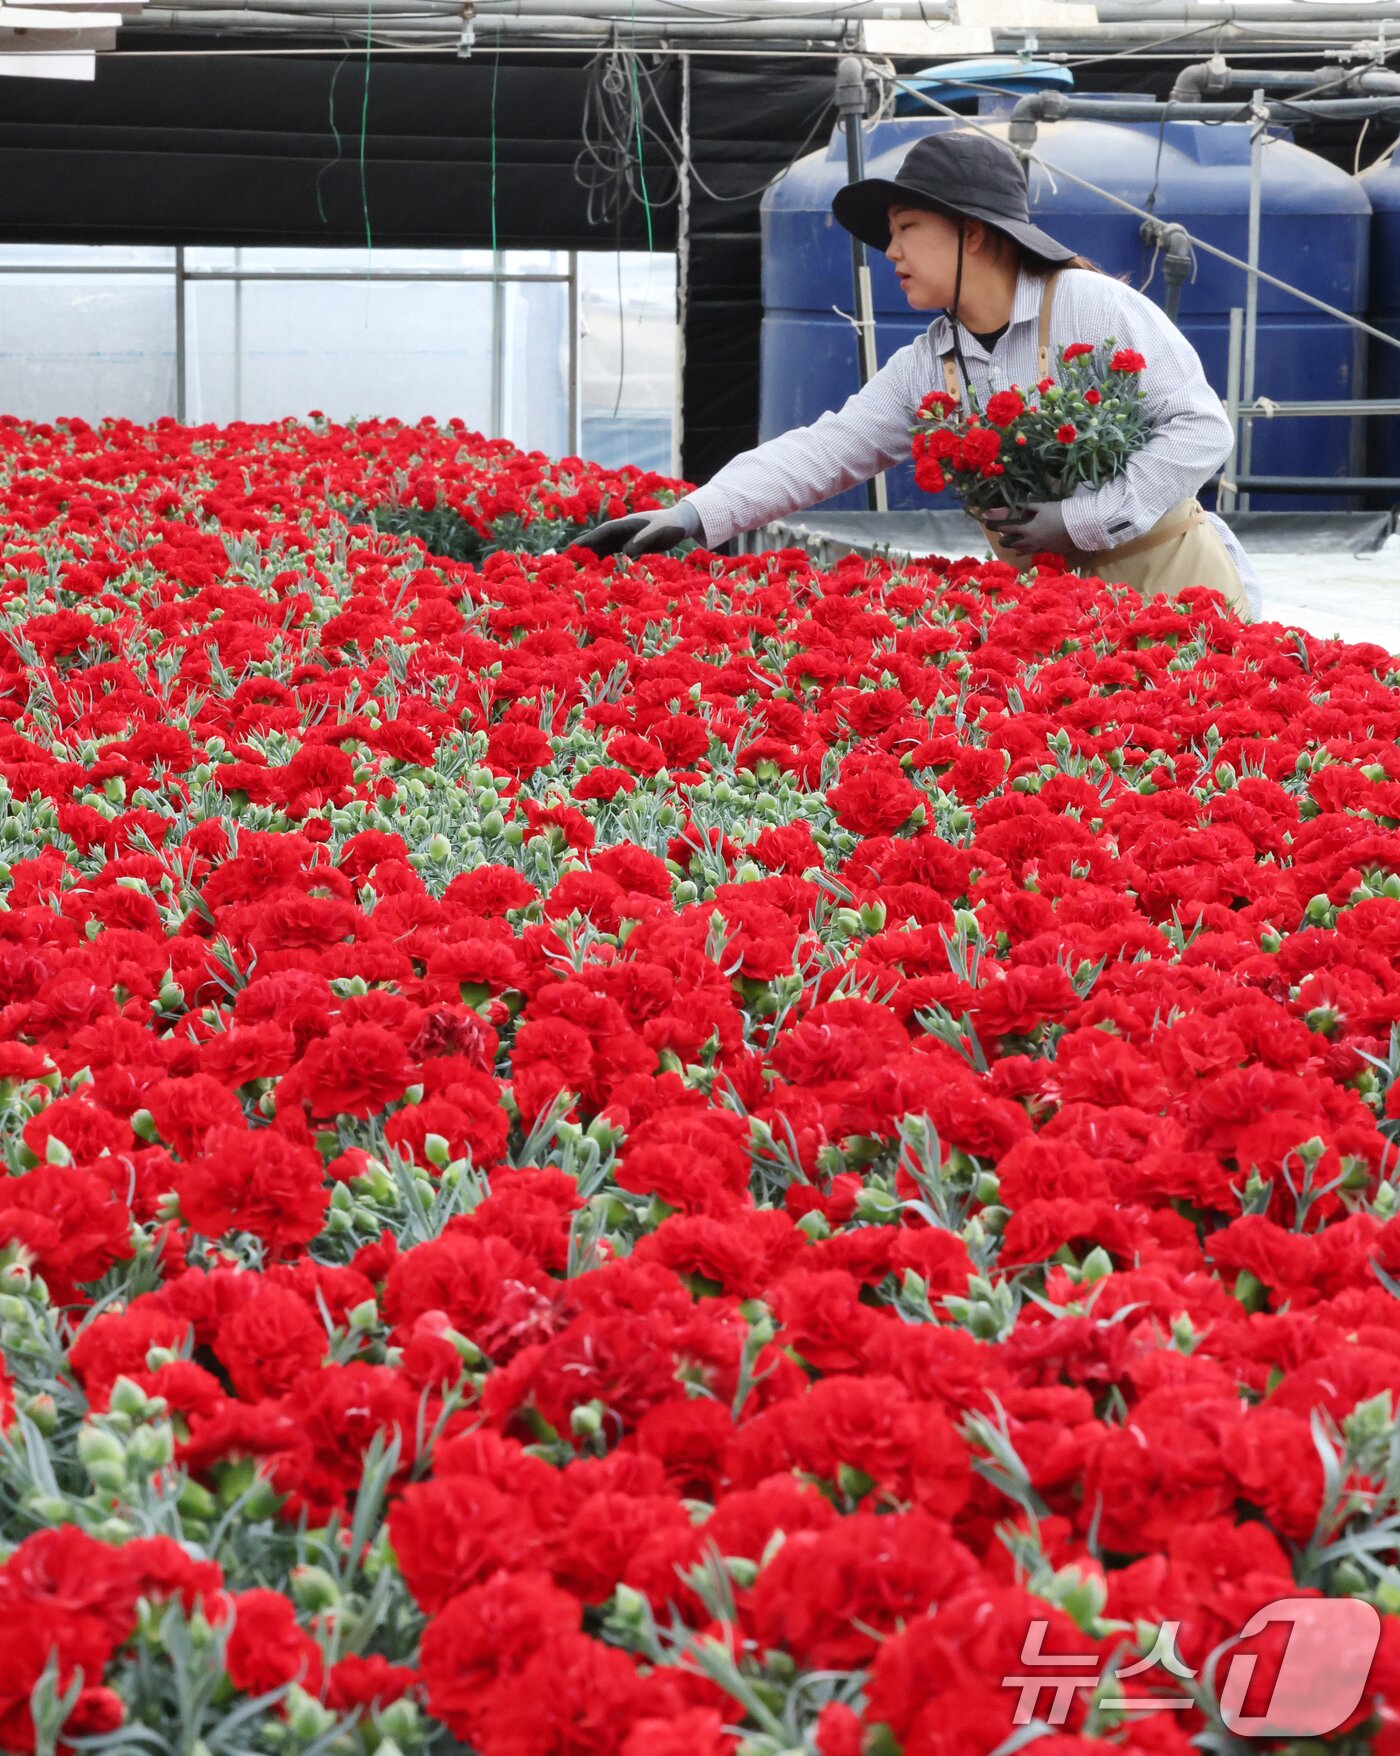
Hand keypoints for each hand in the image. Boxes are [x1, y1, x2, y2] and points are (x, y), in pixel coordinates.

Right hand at [571, 506, 694, 558]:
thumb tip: (626, 552)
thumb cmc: (669, 526)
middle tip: (566, 560)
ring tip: (575, 568)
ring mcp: (623, 538)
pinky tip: (594, 571)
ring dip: (590, 556)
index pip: (603, 532)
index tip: (575, 548)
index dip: (588, 540)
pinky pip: (611, 553)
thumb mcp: (658, 532)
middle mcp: (621, 530)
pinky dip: (602, 560)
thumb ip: (642, 540)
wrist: (678, 523)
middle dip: (582, 549)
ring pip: (602, 547)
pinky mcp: (628, 545)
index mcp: (626, 524)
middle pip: (598, 540)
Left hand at [983, 501, 1073, 555]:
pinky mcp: (1047, 550)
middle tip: (1001, 535)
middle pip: (1011, 543)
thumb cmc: (1060, 513)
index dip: (995, 524)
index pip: (1006, 527)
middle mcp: (1030, 541)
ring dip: (1014, 546)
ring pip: (1020, 549)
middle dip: (1004, 539)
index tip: (987, 522)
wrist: (1080, 527)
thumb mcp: (1043, 506)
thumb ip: (1028, 507)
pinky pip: (1031, 552)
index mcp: (1027, 529)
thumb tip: (1018, 505)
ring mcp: (1038, 547)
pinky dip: (1025, 550)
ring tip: (1011, 542)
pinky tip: (1022, 550)